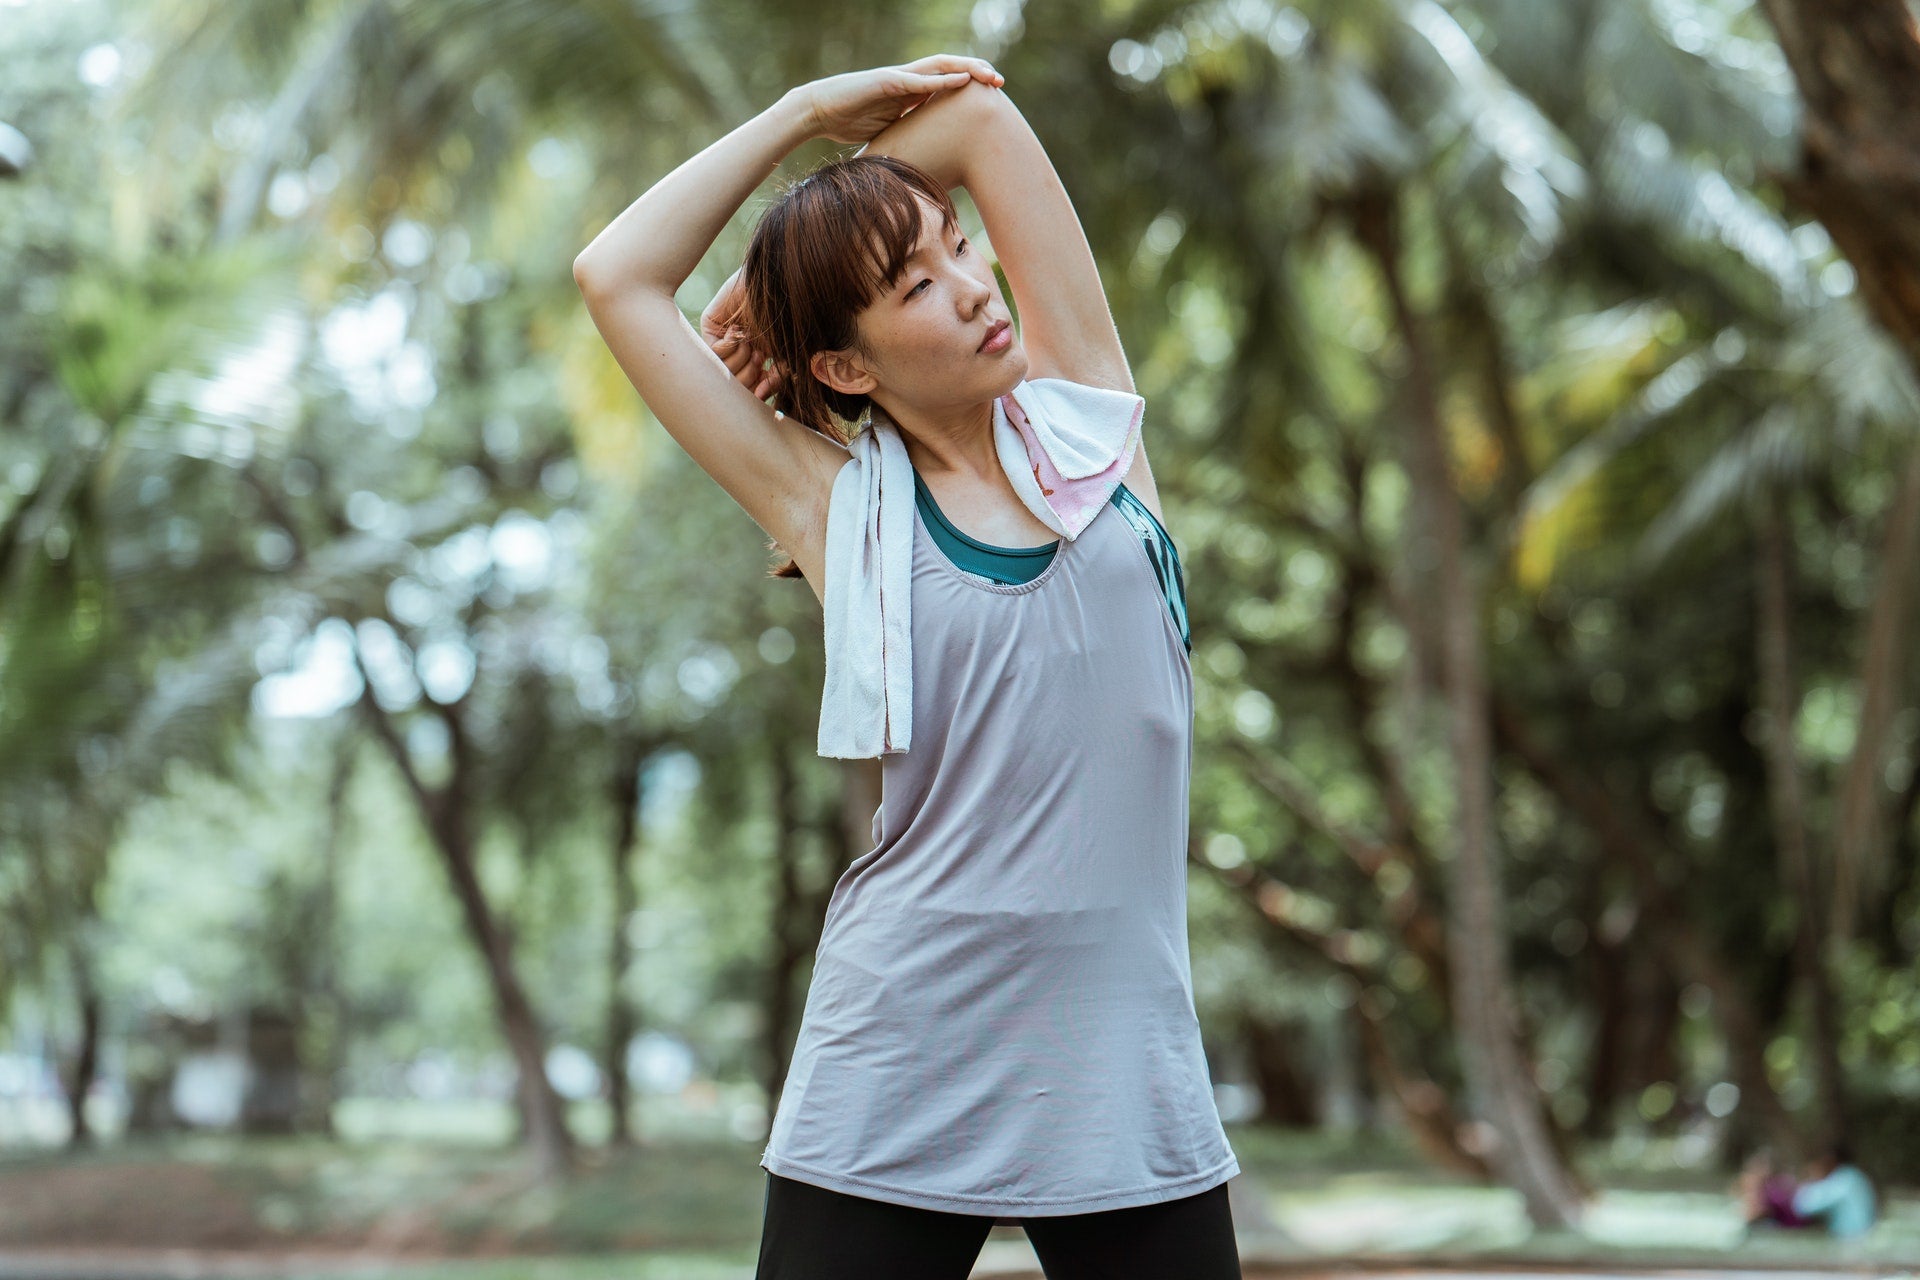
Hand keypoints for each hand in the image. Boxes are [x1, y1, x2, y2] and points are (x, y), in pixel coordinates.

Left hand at [701, 266, 783, 399]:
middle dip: (748, 377)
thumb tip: (759, 398)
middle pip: (733, 386)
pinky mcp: (710, 326)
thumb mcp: (786, 356)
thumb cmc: (788, 320)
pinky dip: (728, 346)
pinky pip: (711, 353)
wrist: (779, 286)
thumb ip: (775, 380)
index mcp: (758, 359)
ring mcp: (723, 338)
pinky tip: (737, 333)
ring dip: (740, 359)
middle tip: (758, 360)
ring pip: (720, 371)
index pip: (750, 389)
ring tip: (750, 343)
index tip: (766, 388)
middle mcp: (739, 351)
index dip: (757, 393)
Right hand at [800, 55, 1003, 144]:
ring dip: (967, 70)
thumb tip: (923, 158)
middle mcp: (908, 81)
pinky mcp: (886, 81)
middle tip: (1000, 83)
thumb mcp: (888, 133)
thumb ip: (906, 135)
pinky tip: (960, 80)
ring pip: (940, 68)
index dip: (970, 88)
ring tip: (989, 76)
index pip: (946, 85)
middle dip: (977, 74)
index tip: (992, 99)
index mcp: (910, 93)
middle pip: (950, 71)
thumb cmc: (848, 122)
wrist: (818, 112)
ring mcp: (898, 78)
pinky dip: (941, 80)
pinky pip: (919, 79)